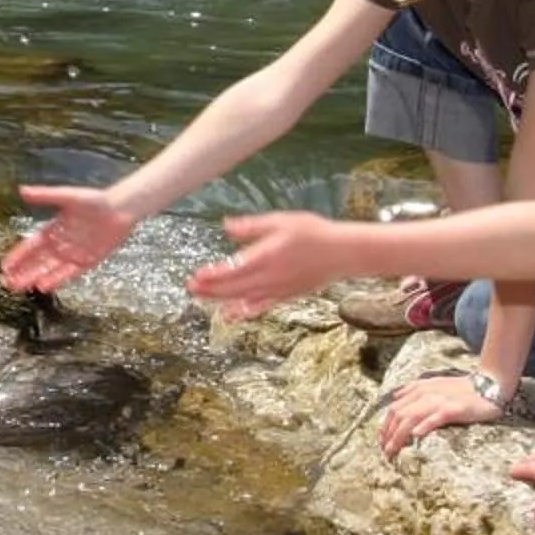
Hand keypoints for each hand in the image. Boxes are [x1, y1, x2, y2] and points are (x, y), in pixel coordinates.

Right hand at [1, 186, 138, 291]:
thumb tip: (22, 190)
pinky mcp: (88, 261)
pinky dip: (56, 279)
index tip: (5, 266)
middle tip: (7, 283)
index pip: (31, 246)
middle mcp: (61, 244)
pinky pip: (69, 273)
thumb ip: (45, 195)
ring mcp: (73, 254)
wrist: (121, 209)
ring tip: (20, 287)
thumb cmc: (95, 200)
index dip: (18, 256)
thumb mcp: (68, 196)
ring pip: (50, 269)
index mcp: (53, 229)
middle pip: (37, 261)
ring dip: (35, 278)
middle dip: (22, 272)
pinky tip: (44, 286)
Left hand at [186, 210, 351, 313]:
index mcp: (266, 256)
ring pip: (244, 298)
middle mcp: (269, 277)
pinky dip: (245, 310)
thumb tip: (227, 226)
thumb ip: (252, 226)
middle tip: (191, 288)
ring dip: (222, 299)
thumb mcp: (281, 221)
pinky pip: (261, 305)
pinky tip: (233, 313)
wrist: (343, 253)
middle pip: (234, 287)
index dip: (212, 275)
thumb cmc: (314, 233)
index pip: (233, 269)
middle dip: (210, 289)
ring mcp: (278, 289)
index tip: (196, 276)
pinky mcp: (287, 295)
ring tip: (203, 299)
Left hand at [377, 374, 500, 458]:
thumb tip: (396, 396)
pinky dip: (423, 426)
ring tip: (393, 450)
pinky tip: (415, 437)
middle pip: (399, 414)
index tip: (381, 442)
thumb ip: (415, 389)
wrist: (490, 385)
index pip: (395, 408)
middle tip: (385, 452)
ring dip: (399, 435)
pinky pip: (435, 418)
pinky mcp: (453, 409)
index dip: (385, 426)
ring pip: (412, 417)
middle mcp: (426, 394)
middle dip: (388, 434)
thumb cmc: (463, 389)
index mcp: (420, 389)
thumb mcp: (436, 385)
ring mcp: (439, 401)